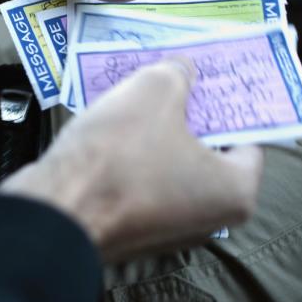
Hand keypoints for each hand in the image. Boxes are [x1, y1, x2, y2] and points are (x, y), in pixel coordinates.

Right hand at [0, 59, 262, 261]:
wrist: (54, 213)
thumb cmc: (119, 155)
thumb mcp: (155, 90)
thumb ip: (178, 73)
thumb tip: (183, 70)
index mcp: (235, 192)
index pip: (247, 136)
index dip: (226, 101)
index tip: (207, 76)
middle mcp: (209, 219)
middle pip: (206, 150)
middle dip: (188, 114)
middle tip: (171, 79)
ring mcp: (166, 230)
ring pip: (168, 165)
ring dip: (153, 133)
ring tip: (135, 96)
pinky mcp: (128, 231)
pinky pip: (138, 182)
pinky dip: (128, 158)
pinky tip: (109, 128)